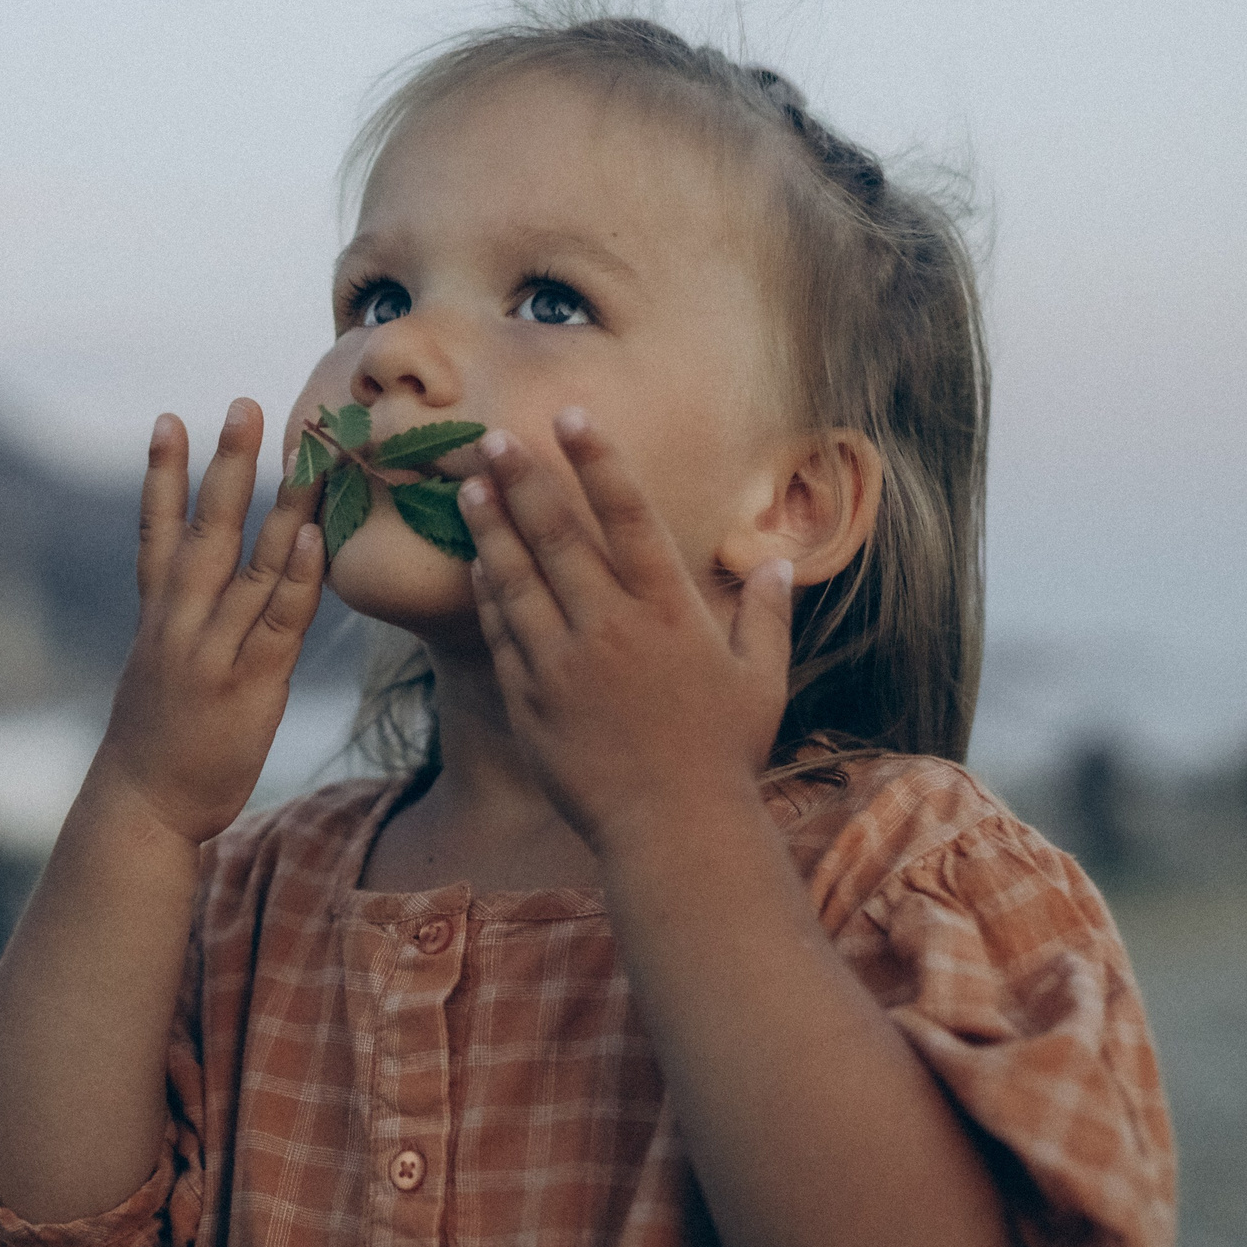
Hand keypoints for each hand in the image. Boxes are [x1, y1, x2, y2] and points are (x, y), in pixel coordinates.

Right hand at [100, 398, 324, 843]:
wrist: (144, 806)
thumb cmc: (162, 740)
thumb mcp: (162, 672)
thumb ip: (186, 624)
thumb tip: (218, 588)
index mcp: (158, 618)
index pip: (156, 531)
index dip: (162, 475)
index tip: (170, 419)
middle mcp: (179, 624)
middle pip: (204, 530)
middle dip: (224, 466)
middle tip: (243, 406)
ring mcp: (213, 652)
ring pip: (250, 564)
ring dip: (281, 504)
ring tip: (306, 452)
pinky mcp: (250, 684)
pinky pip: (278, 620)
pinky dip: (296, 575)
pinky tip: (315, 535)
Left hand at [458, 408, 794, 854]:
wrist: (672, 830)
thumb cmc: (724, 755)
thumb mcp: (762, 680)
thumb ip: (766, 614)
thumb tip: (777, 562)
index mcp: (669, 611)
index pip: (628, 516)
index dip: (598, 461)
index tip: (571, 416)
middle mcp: (611, 627)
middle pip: (557, 535)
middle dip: (522, 478)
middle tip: (490, 434)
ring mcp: (563, 663)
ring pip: (516, 578)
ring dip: (490, 527)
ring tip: (469, 486)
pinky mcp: (531, 699)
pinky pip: (502, 634)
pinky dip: (487, 595)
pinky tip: (477, 565)